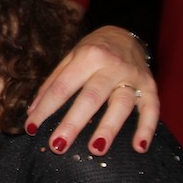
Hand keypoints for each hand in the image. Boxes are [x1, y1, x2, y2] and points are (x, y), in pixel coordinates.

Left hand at [25, 26, 158, 154]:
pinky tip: (139, 147)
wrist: (126, 34)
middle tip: (58, 145)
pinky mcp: (151, 86)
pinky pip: (151, 109)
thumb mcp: (69, 58)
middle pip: (90, 97)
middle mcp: (111, 66)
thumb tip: (33, 111)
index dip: (46, 108)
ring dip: (108, 128)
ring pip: (121, 104)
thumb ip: (52, 83)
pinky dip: (146, 128)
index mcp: (88, 56)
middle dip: (73, 123)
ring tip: (96, 149)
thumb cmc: (93, 50)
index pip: (62, 86)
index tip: (31, 128)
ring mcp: (133, 76)